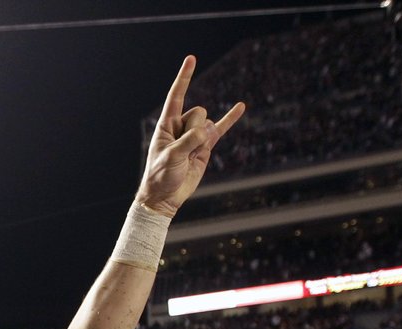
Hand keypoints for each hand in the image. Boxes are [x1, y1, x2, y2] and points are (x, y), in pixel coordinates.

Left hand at [137, 56, 244, 217]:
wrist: (166, 196)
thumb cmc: (160, 176)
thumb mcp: (171, 157)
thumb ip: (189, 142)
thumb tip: (208, 132)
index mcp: (166, 124)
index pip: (176, 96)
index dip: (184, 77)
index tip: (191, 58)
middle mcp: (181, 126)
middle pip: (198, 112)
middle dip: (194, 129)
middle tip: (183, 149)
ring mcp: (195, 135)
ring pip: (207, 124)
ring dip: (202, 139)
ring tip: (190, 156)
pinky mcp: (205, 146)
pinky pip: (220, 129)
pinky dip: (230, 119)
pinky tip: (241, 107)